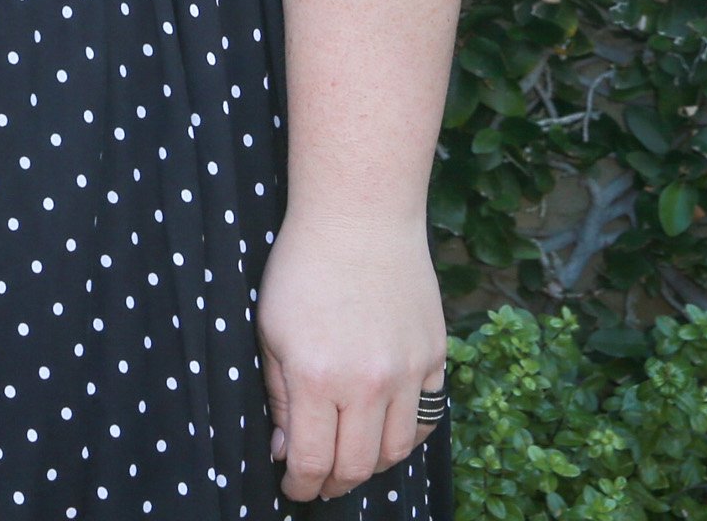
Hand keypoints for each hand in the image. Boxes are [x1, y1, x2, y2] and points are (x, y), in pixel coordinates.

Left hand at [254, 212, 447, 502]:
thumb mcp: (271, 332)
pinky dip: (407, 435)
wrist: (359, 218)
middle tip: (319, 484)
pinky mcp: (435, 357)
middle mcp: (368, 384)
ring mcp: (408, 372)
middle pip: (359, 465)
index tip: (293, 489)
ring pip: (398, 450)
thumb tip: (286, 451)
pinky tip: (385, 432)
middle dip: (334, 484)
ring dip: (372, 465)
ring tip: (351, 461)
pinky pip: (427, 417)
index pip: (313, 461)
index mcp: (318, 378)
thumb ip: (280, 397)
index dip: (300, 486)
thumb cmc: (302, 268)